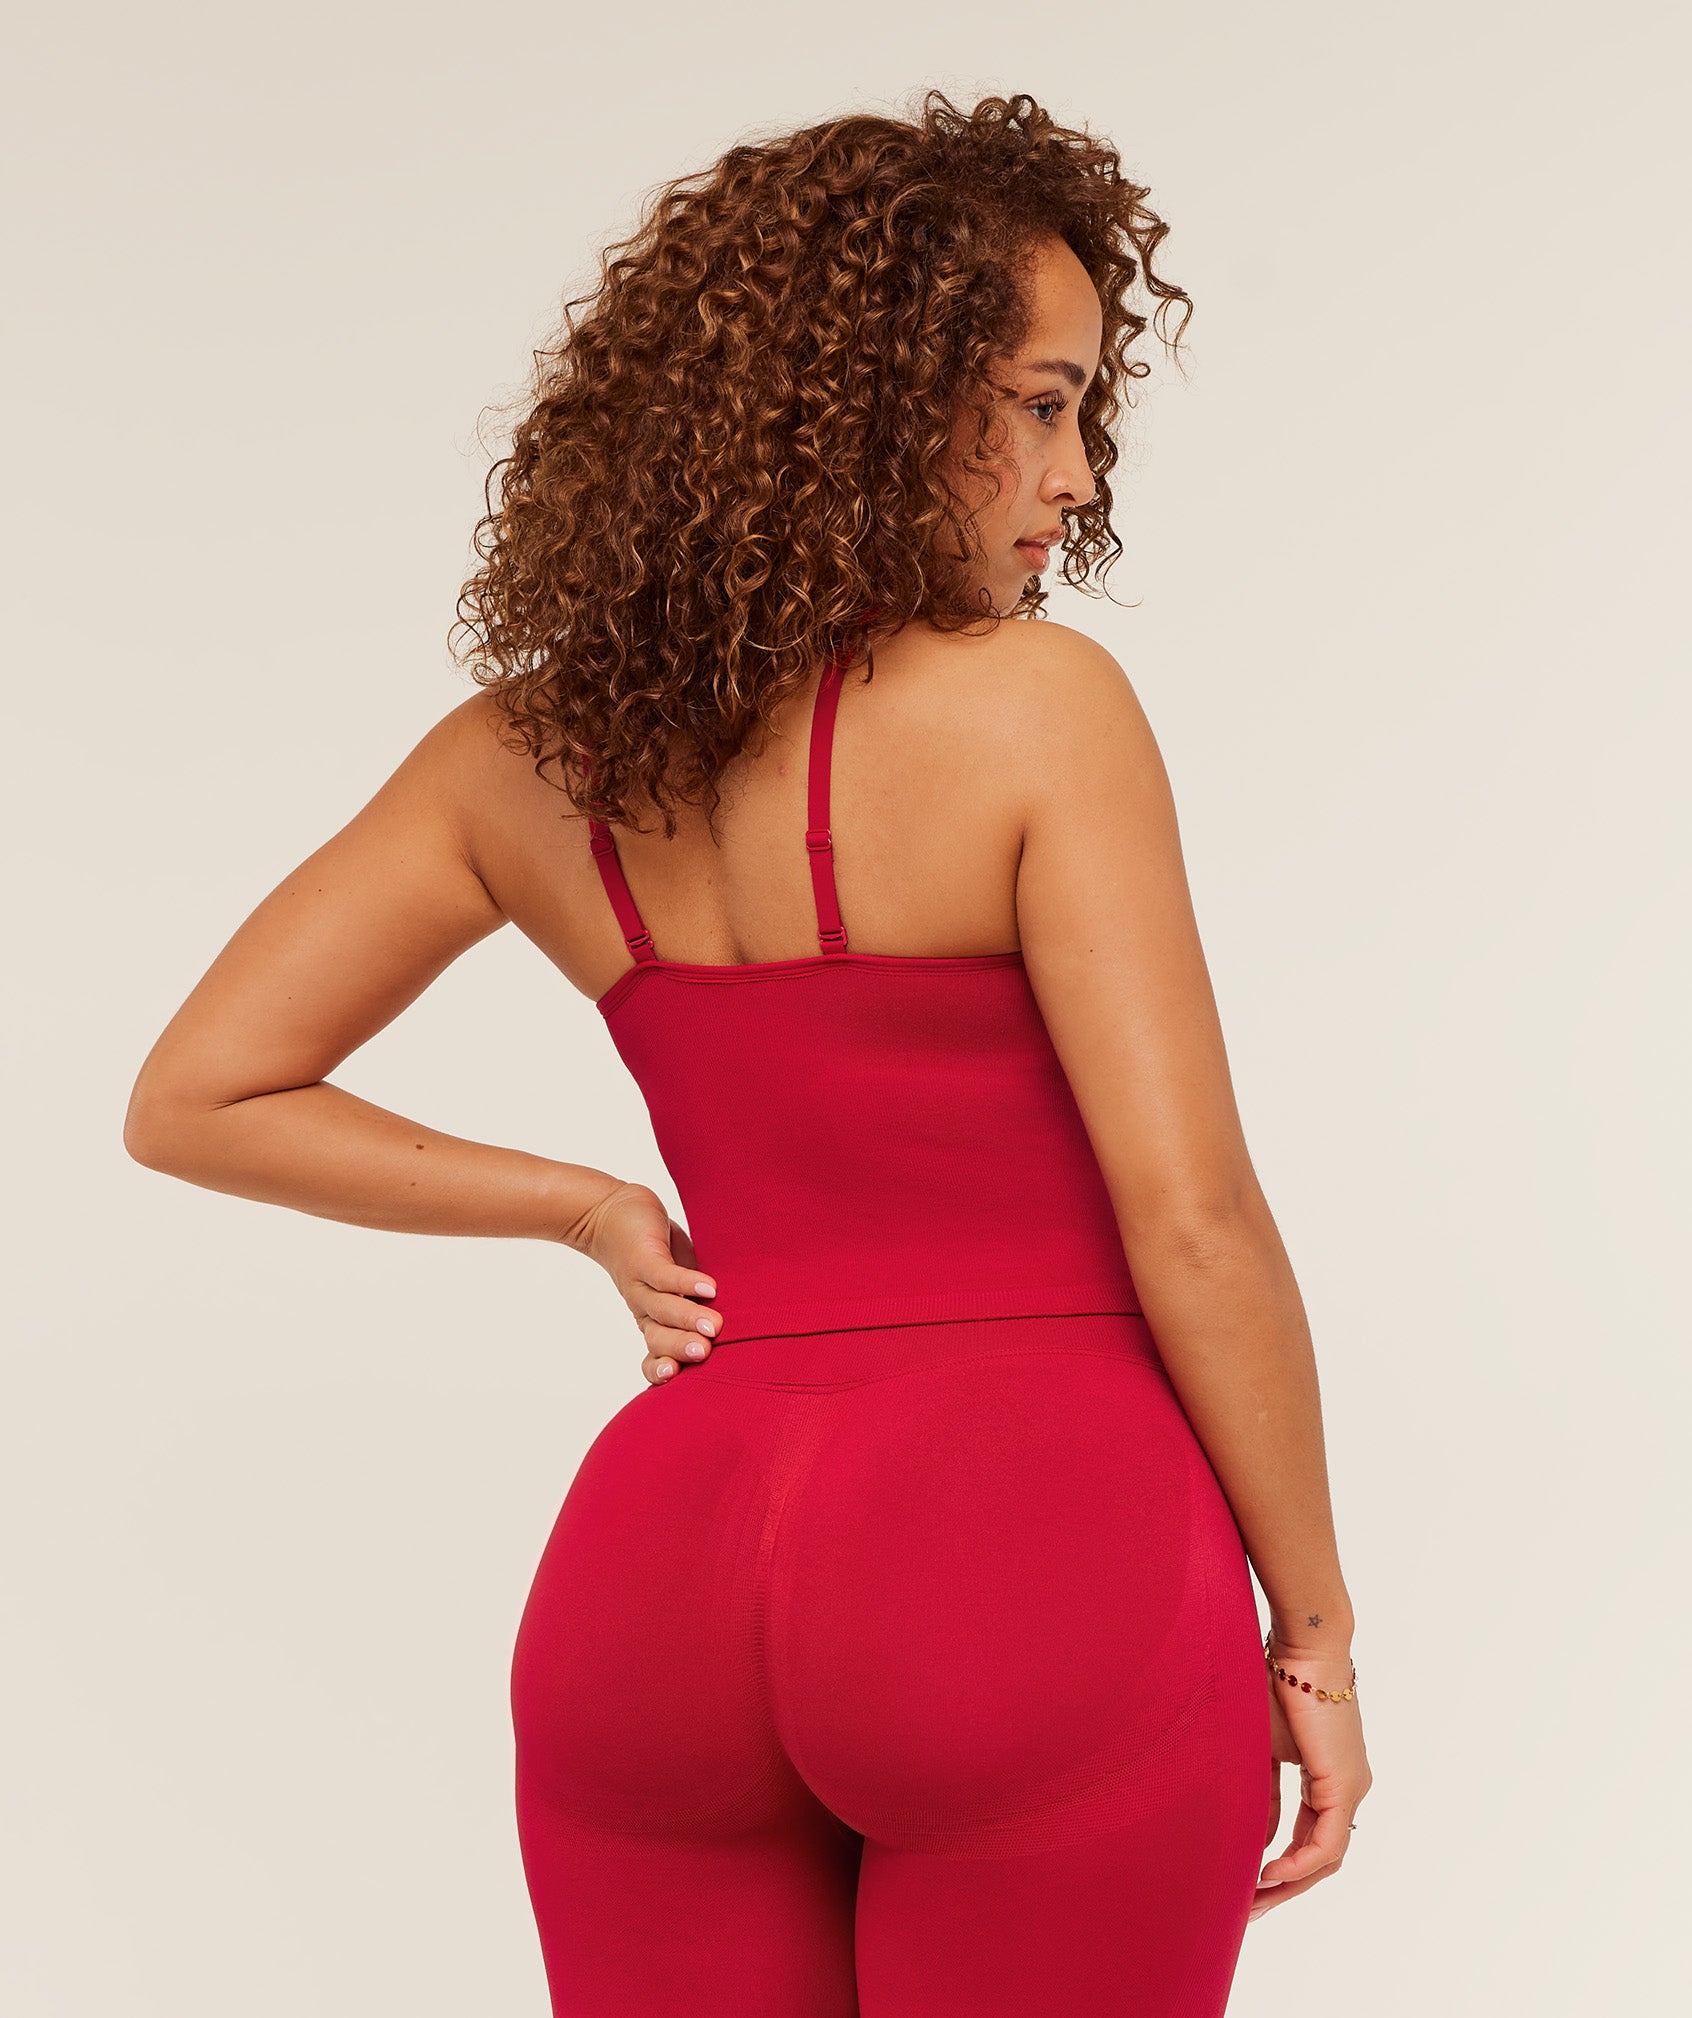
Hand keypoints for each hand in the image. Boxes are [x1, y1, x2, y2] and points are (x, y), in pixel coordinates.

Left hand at [572, 1181, 721, 1384]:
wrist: (614, 1213)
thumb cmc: (658, 1255)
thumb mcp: (683, 1287)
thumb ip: (706, 1305)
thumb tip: (750, 1325)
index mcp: (655, 1323)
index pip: (653, 1357)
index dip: (660, 1369)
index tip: (677, 1376)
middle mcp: (645, 1309)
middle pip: (658, 1337)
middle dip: (680, 1348)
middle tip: (704, 1353)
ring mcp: (640, 1283)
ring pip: (661, 1307)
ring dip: (687, 1318)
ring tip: (714, 1325)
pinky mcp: (642, 1257)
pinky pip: (664, 1275)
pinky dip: (686, 1282)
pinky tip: (708, 1286)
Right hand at [1250, 1638, 1371, 1921]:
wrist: (1301, 1648)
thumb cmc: (1275, 1683)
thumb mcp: (1262, 1750)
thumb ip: (1263, 1795)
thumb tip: (1258, 1841)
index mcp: (1328, 1776)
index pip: (1309, 1837)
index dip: (1281, 1866)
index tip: (1247, 1883)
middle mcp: (1347, 1787)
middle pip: (1322, 1857)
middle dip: (1285, 1887)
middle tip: (1250, 1909)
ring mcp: (1350, 1787)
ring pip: (1327, 1857)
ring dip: (1291, 1883)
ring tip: (1255, 1899)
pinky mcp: (1345, 1783)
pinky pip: (1327, 1843)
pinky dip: (1299, 1863)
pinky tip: (1269, 1873)